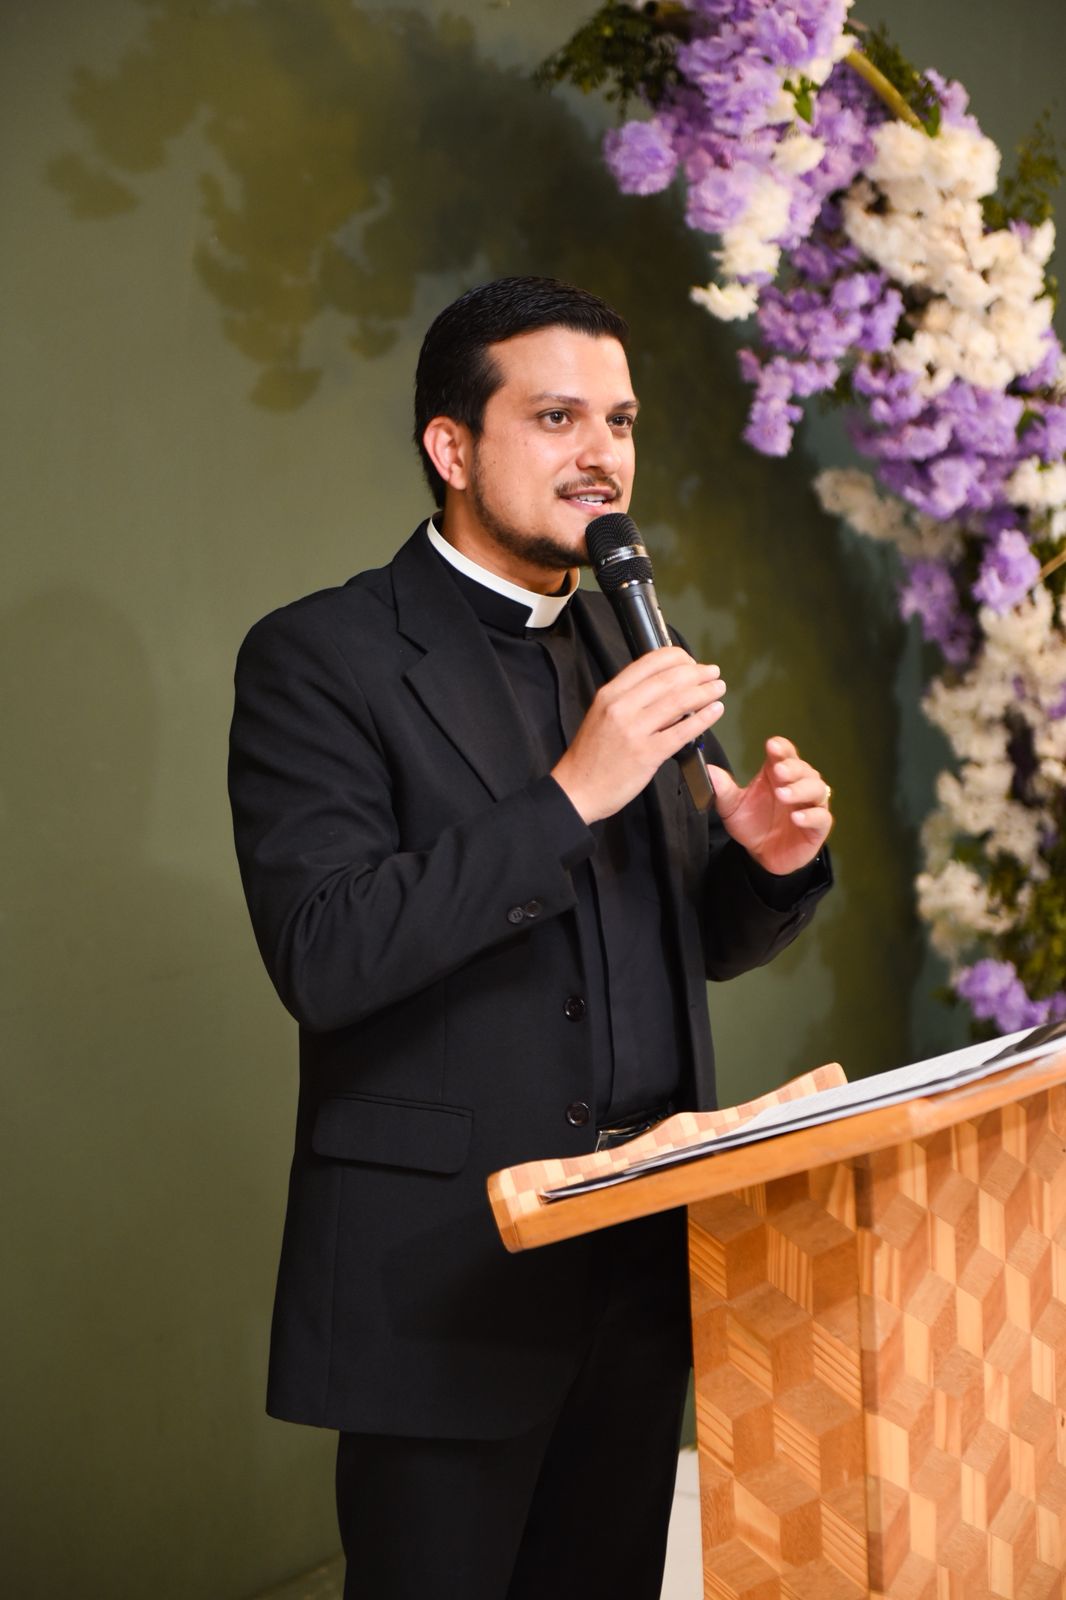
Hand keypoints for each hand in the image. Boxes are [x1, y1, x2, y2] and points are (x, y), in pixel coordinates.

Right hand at [553, 647, 725, 823]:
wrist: (577, 790)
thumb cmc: (592, 756)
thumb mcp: (602, 715)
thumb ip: (628, 699)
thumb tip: (665, 688)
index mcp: (610, 694)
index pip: (649, 662)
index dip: (677, 657)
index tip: (691, 661)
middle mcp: (621, 707)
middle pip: (668, 679)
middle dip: (697, 672)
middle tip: (712, 672)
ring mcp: (634, 730)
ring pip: (678, 701)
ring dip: (705, 691)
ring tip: (718, 688)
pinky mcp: (647, 754)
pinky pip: (682, 731)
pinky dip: (703, 718)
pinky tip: (715, 711)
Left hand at [705, 736, 831, 875]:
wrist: (762, 855)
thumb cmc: (752, 824)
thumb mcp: (732, 808)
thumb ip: (723, 790)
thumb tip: (709, 771)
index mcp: (777, 774)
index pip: (785, 753)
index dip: (781, 748)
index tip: (772, 747)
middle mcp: (798, 784)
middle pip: (803, 768)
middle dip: (792, 767)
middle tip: (778, 771)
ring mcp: (811, 805)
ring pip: (817, 788)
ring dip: (801, 789)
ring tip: (783, 794)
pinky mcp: (818, 826)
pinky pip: (822, 817)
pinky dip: (811, 816)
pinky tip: (796, 817)